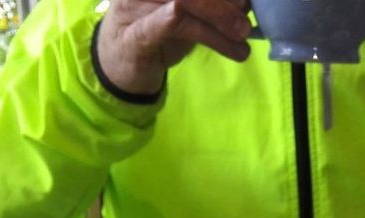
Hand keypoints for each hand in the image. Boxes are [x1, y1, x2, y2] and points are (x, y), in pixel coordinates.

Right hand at [97, 0, 251, 96]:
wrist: (118, 64)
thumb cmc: (155, 31)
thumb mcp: (185, 14)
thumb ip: (208, 6)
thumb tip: (245, 4)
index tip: (246, 4)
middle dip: (223, 6)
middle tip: (245, 26)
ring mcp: (134, 8)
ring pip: (182, 4)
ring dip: (216, 24)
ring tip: (239, 43)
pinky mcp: (132, 36)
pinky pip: (156, 26)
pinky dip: (170, 21)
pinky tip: (180, 18)